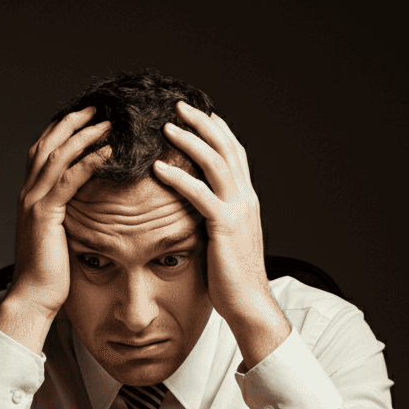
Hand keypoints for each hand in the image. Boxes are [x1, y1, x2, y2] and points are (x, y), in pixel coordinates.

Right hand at [0, 108, 110, 350]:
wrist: (33, 296)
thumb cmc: (51, 272)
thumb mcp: (61, 235)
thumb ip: (69, 214)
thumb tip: (91, 205)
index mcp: (31, 195)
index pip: (44, 150)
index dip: (64, 129)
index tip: (87, 116)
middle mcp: (28, 193)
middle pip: (48, 143)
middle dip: (74, 122)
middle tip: (99, 107)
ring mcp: (34, 201)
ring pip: (58, 155)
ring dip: (84, 136)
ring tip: (108, 123)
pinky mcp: (45, 214)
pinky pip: (68, 179)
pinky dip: (89, 162)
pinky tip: (108, 152)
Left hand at [154, 102, 289, 367]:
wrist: (249, 303)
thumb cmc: (232, 278)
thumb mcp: (223, 238)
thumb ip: (212, 217)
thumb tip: (191, 208)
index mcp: (246, 200)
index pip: (235, 154)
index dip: (217, 130)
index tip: (198, 114)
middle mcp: (246, 199)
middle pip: (227, 148)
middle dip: (202, 123)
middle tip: (179, 106)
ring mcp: (238, 211)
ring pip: (216, 162)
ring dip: (190, 141)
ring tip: (167, 126)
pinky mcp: (225, 226)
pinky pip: (200, 194)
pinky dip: (179, 177)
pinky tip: (159, 168)